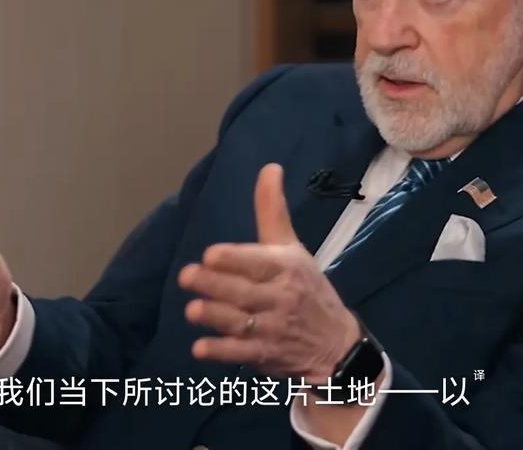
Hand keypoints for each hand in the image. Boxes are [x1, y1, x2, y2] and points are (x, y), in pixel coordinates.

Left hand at [178, 163, 360, 381]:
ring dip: (215, 317)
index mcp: (286, 268)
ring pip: (240, 322)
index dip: (235, 259)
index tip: (211, 255)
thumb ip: (273, 211)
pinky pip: (241, 354)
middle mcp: (281, 297)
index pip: (259, 262)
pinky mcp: (265, 355)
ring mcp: (273, 329)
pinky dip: (221, 352)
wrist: (336, 343)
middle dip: (214, 285)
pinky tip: (199, 349)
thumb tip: (269, 167)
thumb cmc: (307, 287)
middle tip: (186, 276)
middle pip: (244, 291)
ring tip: (192, 310)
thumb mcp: (294, 248)